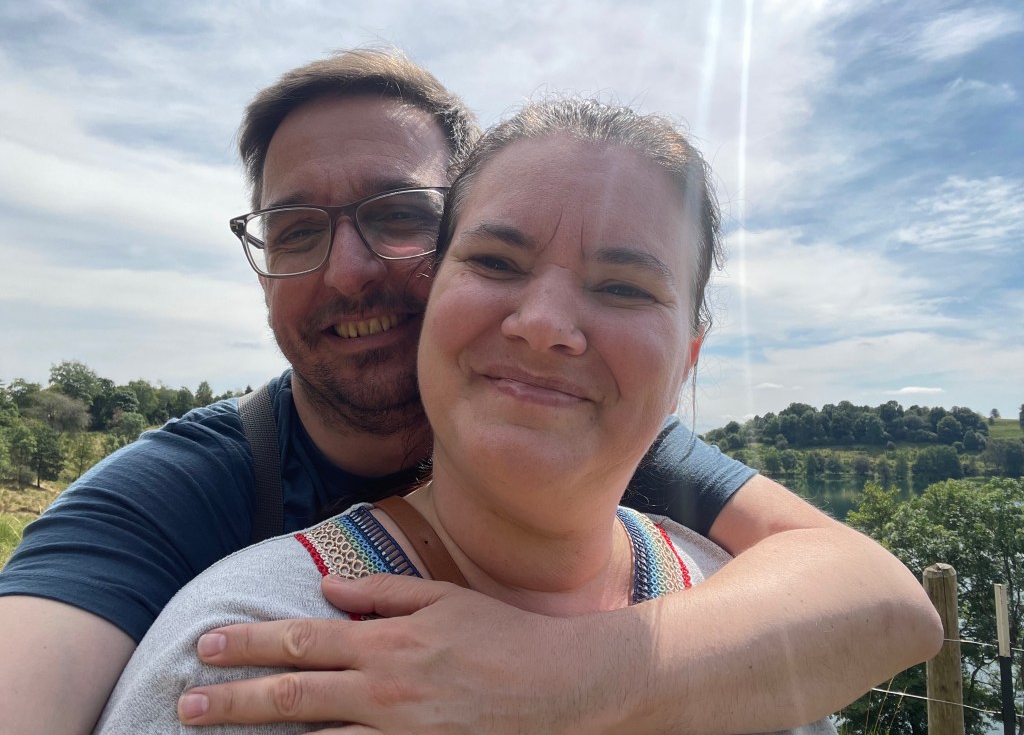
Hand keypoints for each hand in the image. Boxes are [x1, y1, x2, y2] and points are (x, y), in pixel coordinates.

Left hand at [178, 573, 610, 733]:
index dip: (250, 645)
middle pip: (293, 695)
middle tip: (187, 702)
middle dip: (233, 698)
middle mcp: (383, 688)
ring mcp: (397, 731)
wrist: (557, 685)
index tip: (207, 646)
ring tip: (220, 734)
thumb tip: (327, 587)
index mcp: (387, 641)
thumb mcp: (442, 597)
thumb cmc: (501, 634)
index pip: (303, 640)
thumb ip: (380, 592)